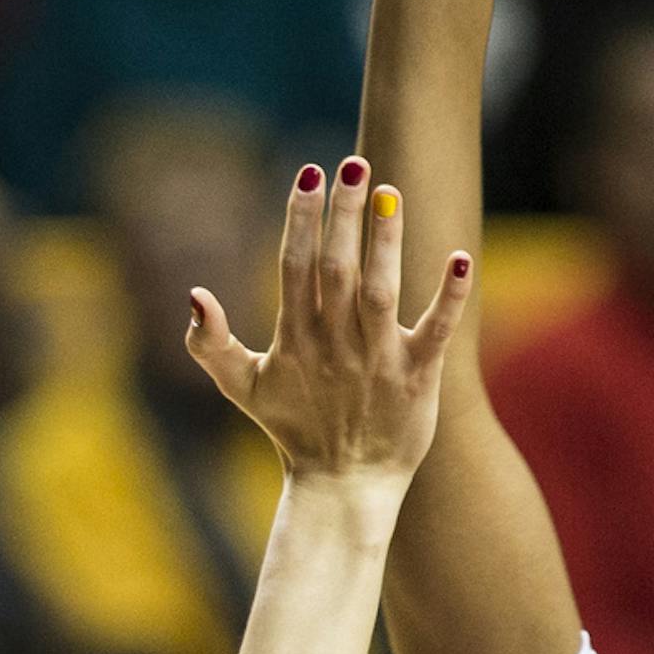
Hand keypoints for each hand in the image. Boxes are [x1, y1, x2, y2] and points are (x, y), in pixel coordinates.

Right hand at [186, 158, 470, 490]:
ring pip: (380, 291)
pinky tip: (460, 258)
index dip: (301, 218)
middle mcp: (334, 345)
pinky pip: (435, 333)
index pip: (296, 265)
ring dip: (385, 241)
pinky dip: (449, 298)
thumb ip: (211, 344)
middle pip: (337, 268)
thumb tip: (194, 295)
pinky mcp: (416, 379)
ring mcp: (377, 361)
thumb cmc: (294, 431)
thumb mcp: (243, 389)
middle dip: (344, 215)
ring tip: (390, 192)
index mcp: (295, 338)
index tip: (309, 173)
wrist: (342, 490)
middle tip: (355, 163)